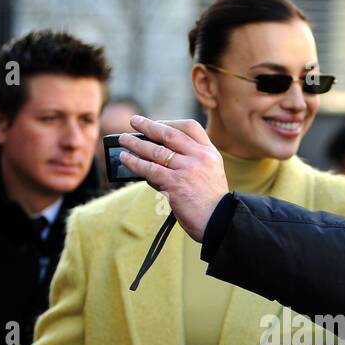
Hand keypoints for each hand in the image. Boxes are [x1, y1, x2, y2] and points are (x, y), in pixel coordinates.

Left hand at [117, 115, 227, 241]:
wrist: (220, 222)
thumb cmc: (211, 204)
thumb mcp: (209, 176)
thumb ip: (190, 163)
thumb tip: (157, 158)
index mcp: (210, 153)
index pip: (191, 127)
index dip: (171, 122)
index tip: (159, 124)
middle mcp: (200, 157)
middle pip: (170, 134)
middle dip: (149, 126)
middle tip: (135, 121)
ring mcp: (187, 169)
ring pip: (156, 150)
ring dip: (136, 143)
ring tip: (124, 140)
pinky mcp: (175, 183)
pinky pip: (150, 169)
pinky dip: (134, 162)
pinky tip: (125, 159)